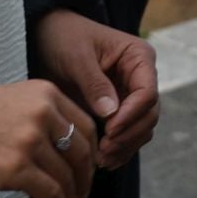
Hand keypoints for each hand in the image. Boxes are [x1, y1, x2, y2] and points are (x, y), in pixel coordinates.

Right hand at [0, 79, 95, 197]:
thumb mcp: (17, 99)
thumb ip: (46, 114)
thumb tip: (70, 145)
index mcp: (47, 94)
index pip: (86, 126)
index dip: (92, 150)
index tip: (90, 165)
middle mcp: (44, 114)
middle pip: (81, 152)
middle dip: (86, 176)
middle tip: (83, 191)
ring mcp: (30, 142)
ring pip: (66, 176)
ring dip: (73, 197)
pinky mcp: (15, 169)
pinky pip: (50, 194)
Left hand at [31, 9, 160, 169]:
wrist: (47, 36)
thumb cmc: (64, 38)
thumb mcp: (77, 56)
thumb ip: (95, 83)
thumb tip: (111, 113)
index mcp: (139, 58)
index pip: (147, 92)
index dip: (132, 114)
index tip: (110, 130)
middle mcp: (140, 77)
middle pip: (149, 114)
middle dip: (129, 135)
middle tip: (104, 151)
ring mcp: (129, 95)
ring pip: (141, 127)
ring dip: (125, 146)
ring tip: (100, 160)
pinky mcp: (116, 110)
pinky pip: (126, 133)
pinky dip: (118, 148)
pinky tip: (101, 161)